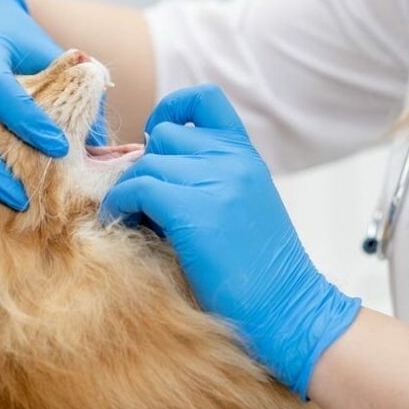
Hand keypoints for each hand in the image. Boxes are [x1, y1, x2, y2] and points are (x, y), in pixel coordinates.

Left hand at [100, 85, 360, 397]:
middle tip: (143, 205)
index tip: (153, 134)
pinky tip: (122, 226)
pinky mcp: (193, 210)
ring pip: (145, 163)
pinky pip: (135, 189)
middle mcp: (233, 160)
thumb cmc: (261, 271)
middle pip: (163, 137)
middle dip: (146, 168)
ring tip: (133, 220)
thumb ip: (211, 179)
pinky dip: (119, 206)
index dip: (172, 109)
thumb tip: (149, 170)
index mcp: (247, 156)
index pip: (205, 100)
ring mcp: (216, 181)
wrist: (289, 308)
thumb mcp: (246, 206)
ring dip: (130, 191)